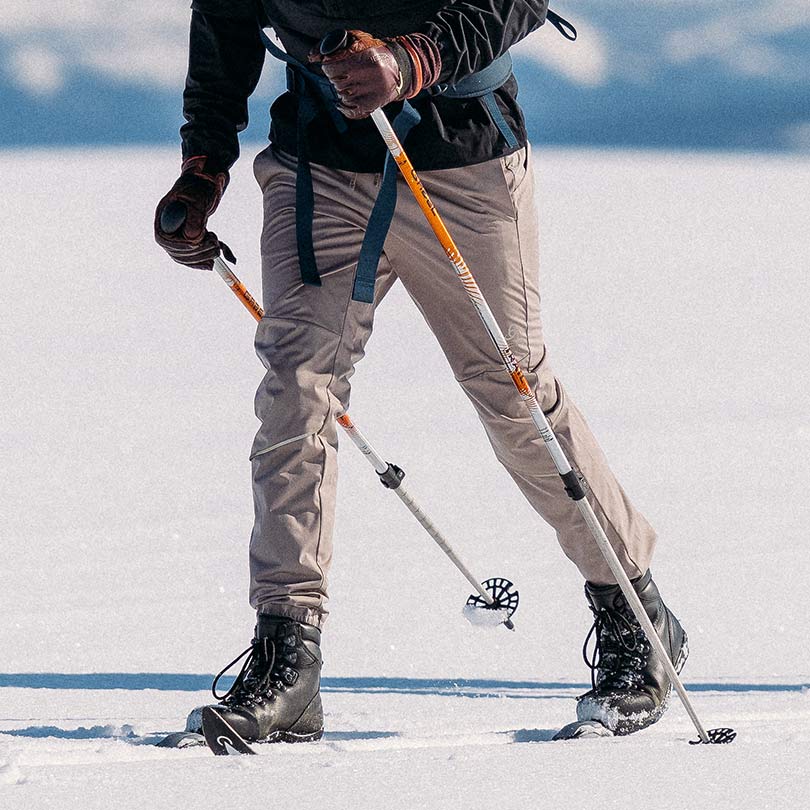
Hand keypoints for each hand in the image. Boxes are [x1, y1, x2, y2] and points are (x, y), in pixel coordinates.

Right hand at [154, 156, 228, 269]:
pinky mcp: (189, 240)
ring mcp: (178, 237)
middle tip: (215, 243)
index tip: (200, 242)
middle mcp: (168, 230)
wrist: (205, 183)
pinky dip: (204, 260)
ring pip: (187, 258)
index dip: (183, 246)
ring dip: (203, 257)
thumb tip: (193, 238)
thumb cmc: (198, 186)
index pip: (167, 241)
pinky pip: (194, 257)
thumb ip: (194, 217)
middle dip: (198, 253)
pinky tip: (215, 261)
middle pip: (178, 253)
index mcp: (163, 218)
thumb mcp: (197, 199)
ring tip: (217, 246)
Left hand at [309, 30, 440, 119]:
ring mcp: (372, 92)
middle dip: (336, 79)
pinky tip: (346, 101)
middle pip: (336, 82)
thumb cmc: (374, 52)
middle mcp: (370, 75)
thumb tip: (312, 57)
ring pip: (342, 96)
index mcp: (366, 57)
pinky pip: (350, 111)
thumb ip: (334, 45)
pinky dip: (344, 108)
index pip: (332, 67)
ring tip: (351, 85)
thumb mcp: (356, 40)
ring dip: (341, 91)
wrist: (399, 67)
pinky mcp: (372, 105)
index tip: (332, 65)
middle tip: (344, 75)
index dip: (329, 66)